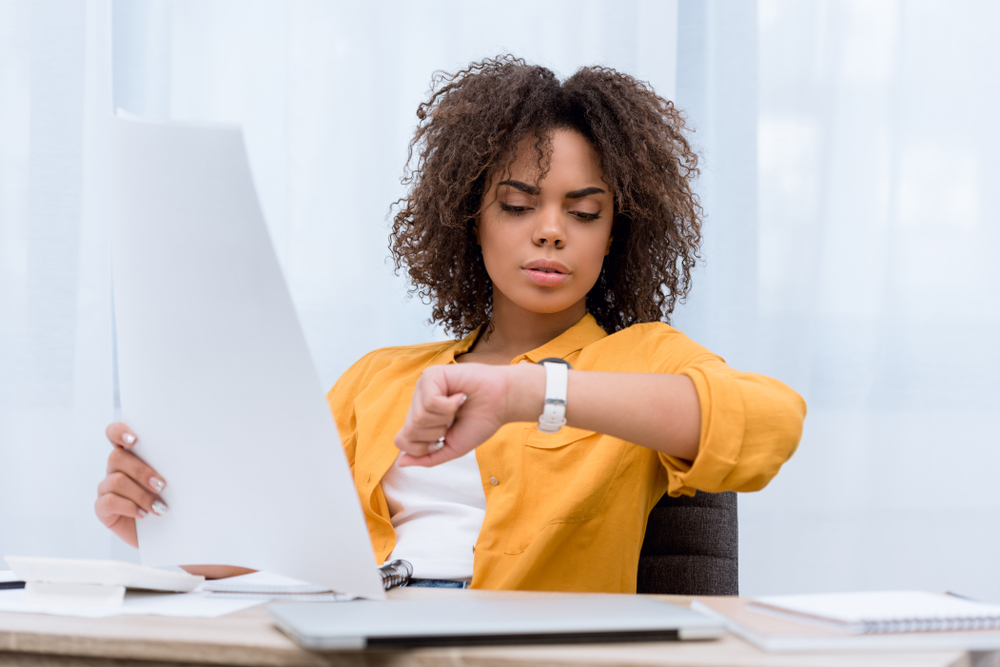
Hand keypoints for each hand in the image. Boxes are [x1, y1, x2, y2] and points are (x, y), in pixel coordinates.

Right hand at [95, 423, 167, 547]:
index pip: (114, 433)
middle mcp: (115, 468)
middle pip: (117, 457)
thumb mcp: (174, 480)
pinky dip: (129, 507)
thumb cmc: (172, 500)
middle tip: (162, 485)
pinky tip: (144, 514)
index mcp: (130, 455)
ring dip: (141, 494)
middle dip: (142, 471)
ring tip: (159, 507)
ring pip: (115, 481)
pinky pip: (108, 502)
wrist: (167, 530)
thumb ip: (170, 464)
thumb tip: (186, 453)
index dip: (119, 431)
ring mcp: (106, 488)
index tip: (135, 440)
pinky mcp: (102, 509)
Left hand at [394, 362, 543, 466]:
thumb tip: (401, 462)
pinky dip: (449, 405)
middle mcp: (418, 402)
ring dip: (445, 418)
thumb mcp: (451, 448)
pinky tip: (460, 396)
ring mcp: (423, 388)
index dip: (423, 447)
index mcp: (421, 418)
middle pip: (409, 430)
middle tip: (453, 421)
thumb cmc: (480, 421)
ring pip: (419, 417)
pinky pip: (430, 402)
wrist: (502, 403)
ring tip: (458, 407)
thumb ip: (427, 458)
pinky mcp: (431, 375)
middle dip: (436, 433)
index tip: (443, 439)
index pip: (402, 440)